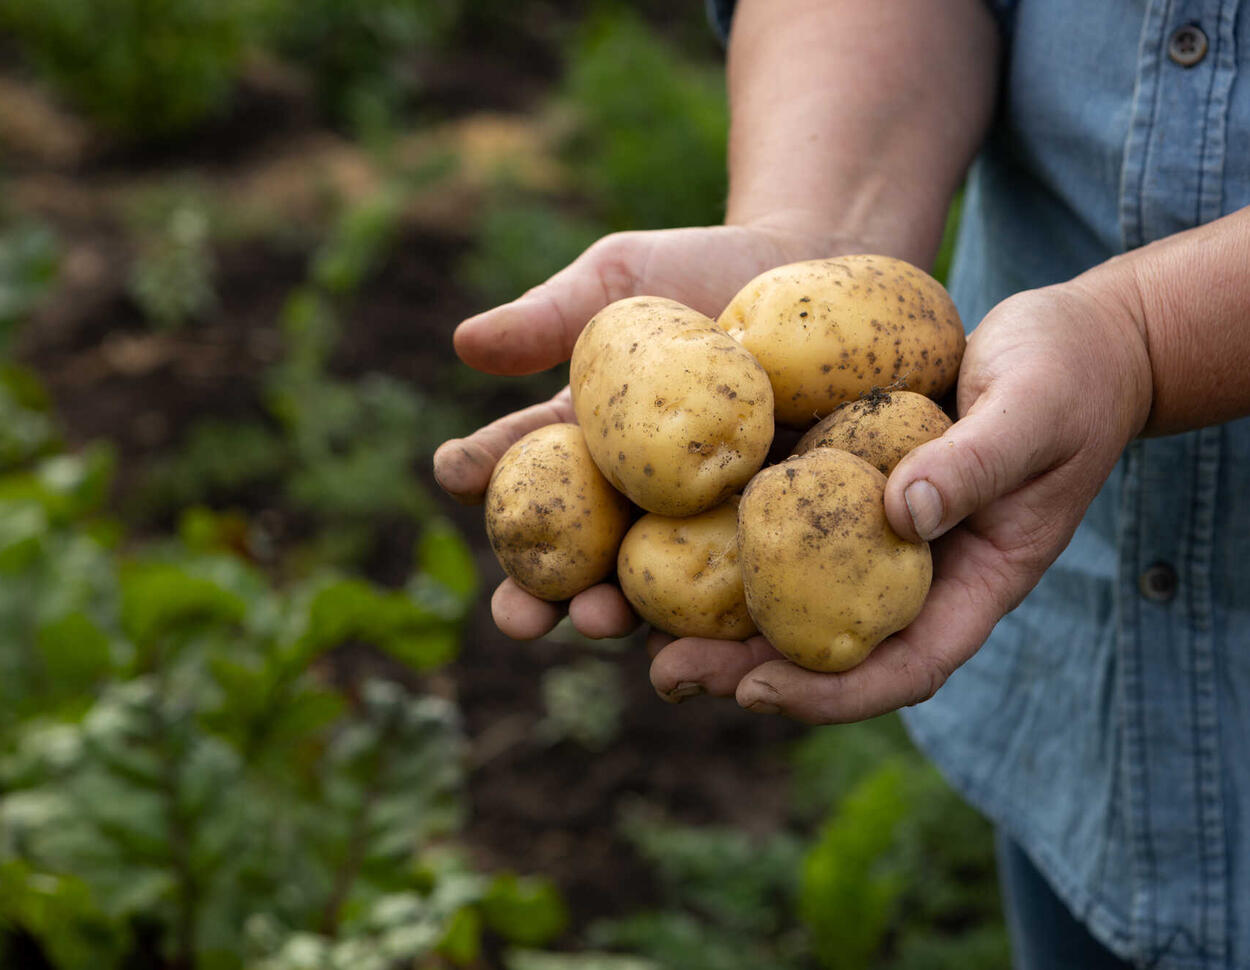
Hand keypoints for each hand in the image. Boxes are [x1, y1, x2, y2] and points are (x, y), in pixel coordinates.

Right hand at [432, 222, 842, 639]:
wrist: (815, 268)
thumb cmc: (702, 270)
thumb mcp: (621, 281)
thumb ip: (549, 315)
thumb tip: (463, 340)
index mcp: (581, 441)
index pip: (517, 463)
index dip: (480, 471)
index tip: (453, 472)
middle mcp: (628, 496)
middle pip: (571, 554)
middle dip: (537, 592)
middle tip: (518, 613)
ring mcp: (697, 520)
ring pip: (646, 584)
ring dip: (615, 614)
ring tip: (598, 620)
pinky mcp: (764, 529)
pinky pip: (738, 579)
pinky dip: (713, 617)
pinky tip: (698, 637)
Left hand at [651, 277, 1152, 721]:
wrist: (1070, 339)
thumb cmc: (1068, 374)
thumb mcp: (1033, 410)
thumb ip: (977, 461)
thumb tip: (899, 512)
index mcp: (973, 581)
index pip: (904, 666)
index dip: (831, 692)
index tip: (757, 692)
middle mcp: (915, 571)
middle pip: (828, 645)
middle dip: (748, 671)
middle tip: (666, 675)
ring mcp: (876, 531)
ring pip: (794, 595)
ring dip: (720, 618)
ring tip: (634, 625)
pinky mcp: (847, 483)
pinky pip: (785, 524)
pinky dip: (728, 538)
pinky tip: (661, 536)